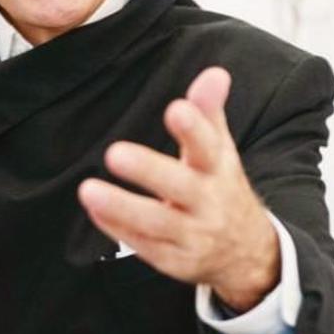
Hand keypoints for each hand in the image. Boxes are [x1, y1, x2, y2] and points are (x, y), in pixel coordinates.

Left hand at [77, 67, 280, 312]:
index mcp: (219, 170)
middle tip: (114, 152)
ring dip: (122, 207)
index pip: (209, 147)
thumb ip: (209, 113)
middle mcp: (208, 203)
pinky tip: (94, 210)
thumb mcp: (220, 152)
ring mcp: (192, 235)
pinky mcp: (174, 260)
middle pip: (180, 187)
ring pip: (157, 223)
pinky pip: (143, 246)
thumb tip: (214, 72)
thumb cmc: (221, 189)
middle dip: (149, 170)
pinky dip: (117, 228)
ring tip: (88, 189)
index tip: (176, 108)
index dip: (194, 129)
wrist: (245, 252)